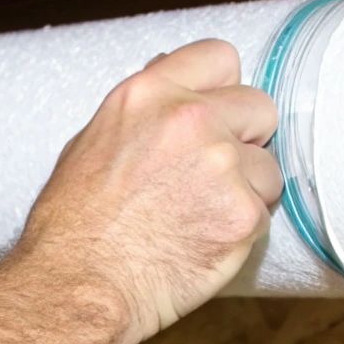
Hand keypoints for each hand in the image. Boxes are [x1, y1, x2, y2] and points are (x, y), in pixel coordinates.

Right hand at [14, 39, 280, 343]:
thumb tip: (166, 77)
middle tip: (211, 177)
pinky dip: (240, 233)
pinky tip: (201, 244)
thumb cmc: (74, 227)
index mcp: (147, 94)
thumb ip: (141, 112)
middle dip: (244, 141)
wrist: (80, 285)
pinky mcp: (242, 213)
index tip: (216, 116)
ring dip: (246, 192)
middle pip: (259, 108)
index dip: (223, 90)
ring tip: (199, 219)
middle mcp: (189, 119)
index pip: (220, 58)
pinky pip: (263, 215)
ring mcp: (221, 164)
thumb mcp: (90, 143)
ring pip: (269, 168)